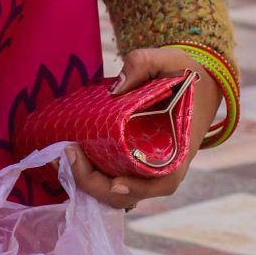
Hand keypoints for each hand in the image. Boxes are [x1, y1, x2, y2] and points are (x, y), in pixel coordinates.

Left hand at [65, 45, 222, 212]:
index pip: (162, 183)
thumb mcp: (170, 60)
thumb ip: (144, 64)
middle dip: (94, 183)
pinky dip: (86, 173)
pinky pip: (108, 177)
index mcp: (179, 151)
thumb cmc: (185, 75)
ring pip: (113, 191)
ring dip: (85, 181)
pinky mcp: (129, 161)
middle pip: (127, 193)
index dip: (138, 188)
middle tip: (68, 152)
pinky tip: (65, 155)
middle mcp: (160, 167)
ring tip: (59, 157)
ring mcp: (143, 167)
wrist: (196, 83)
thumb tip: (115, 89)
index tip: (114, 182)